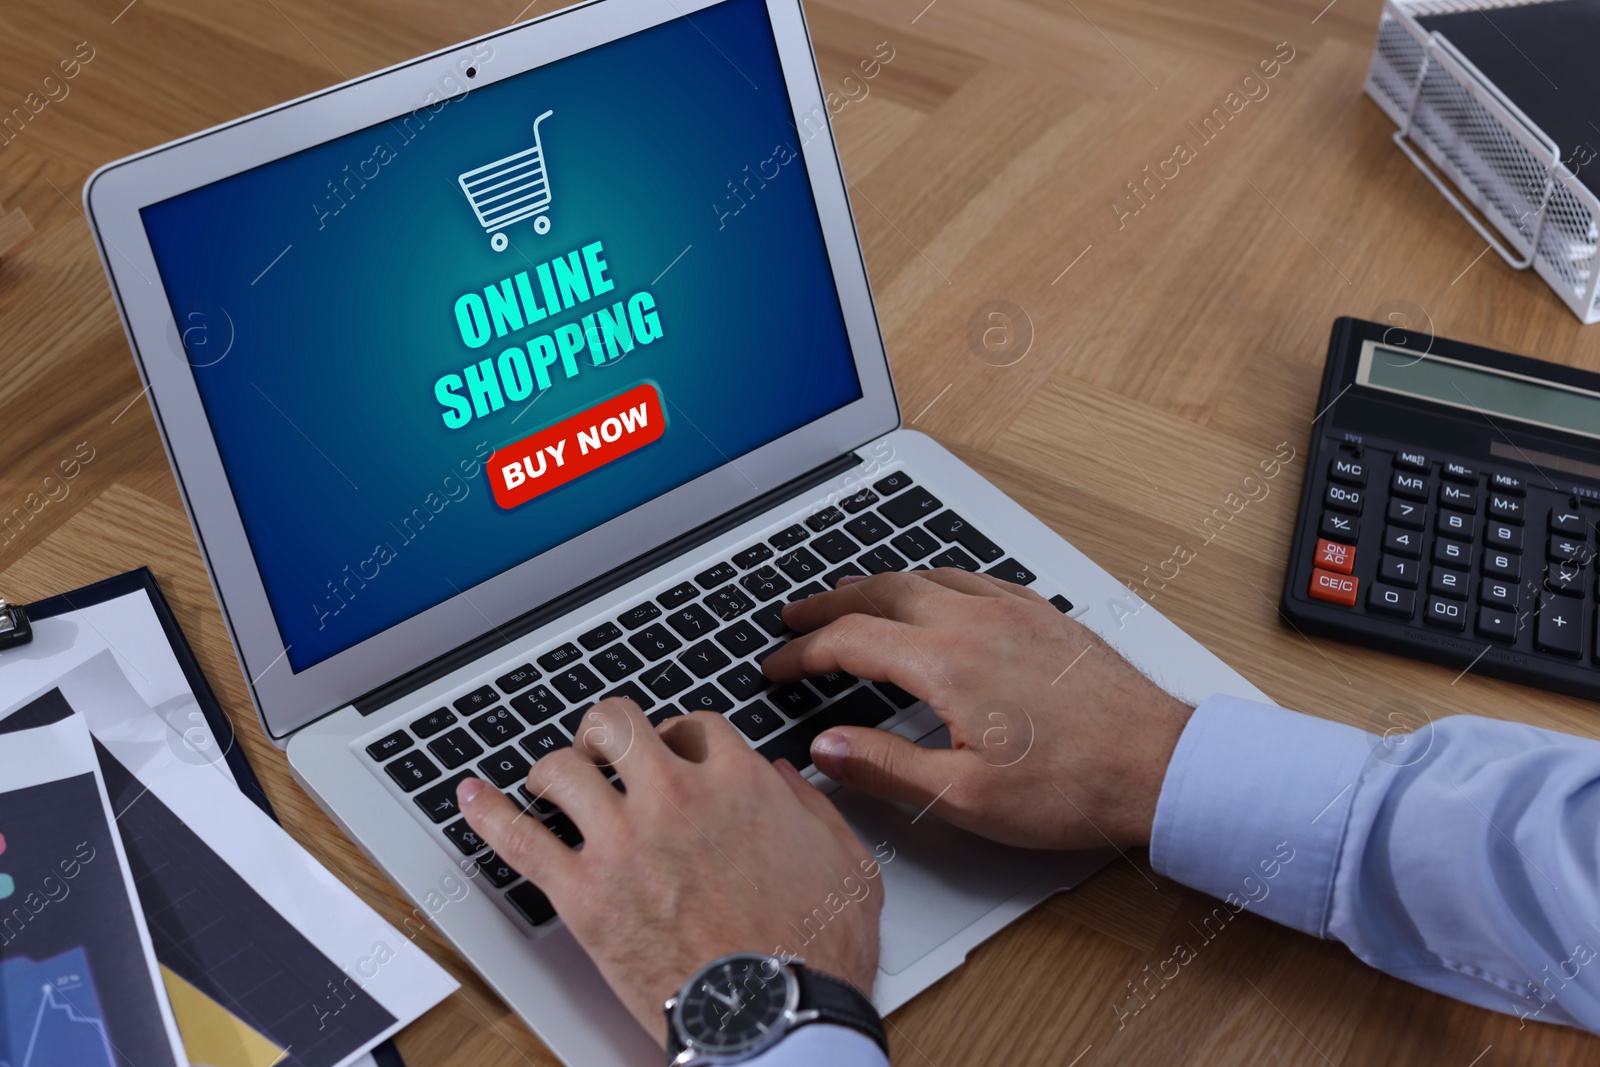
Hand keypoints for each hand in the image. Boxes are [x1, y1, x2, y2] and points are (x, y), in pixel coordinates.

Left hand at [456, 700, 882, 1044]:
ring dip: (553, 769)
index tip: (672, 753)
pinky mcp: (583, 893)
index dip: (678, 736)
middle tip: (603, 751)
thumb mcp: (845, 861)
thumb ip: (811, 806)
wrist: (773, 1017)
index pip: (692, 726)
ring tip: (549, 781)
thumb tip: (783, 778)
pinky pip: (518, 838)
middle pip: (617, 725)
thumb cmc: (813, 951)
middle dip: (606, 732)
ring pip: (562, 768)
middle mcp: (675, 796)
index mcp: (738, 782)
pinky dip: (489, 813)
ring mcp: (623, 841)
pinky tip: (473, 797)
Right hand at [762, 570, 1193, 848]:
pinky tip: (934, 593)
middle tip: (796, 616)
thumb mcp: (964, 797)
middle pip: (881, 590)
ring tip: (851, 597)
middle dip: (829, 602)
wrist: (1160, 763)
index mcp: (947, 662)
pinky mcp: (1044, 615)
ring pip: (926, 575)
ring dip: (878, 584)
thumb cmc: (1073, 786)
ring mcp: (1014, 611)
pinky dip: (932, 580)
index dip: (803, 654)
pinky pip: (972, 578)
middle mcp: (976, 621)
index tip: (777, 667)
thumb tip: (827, 748)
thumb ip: (885, 767)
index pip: (850, 640)